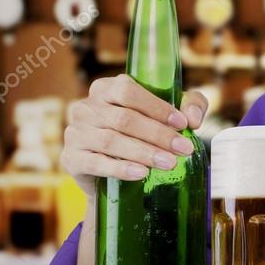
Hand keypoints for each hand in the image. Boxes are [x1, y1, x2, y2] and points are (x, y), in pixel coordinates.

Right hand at [61, 74, 208, 195]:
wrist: (114, 175)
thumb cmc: (145, 135)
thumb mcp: (170, 115)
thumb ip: (189, 105)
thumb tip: (193, 118)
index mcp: (107, 89)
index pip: (128, 91)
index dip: (156, 107)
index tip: (183, 124)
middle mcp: (86, 107)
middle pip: (124, 119)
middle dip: (158, 135)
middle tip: (183, 149)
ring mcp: (75, 133)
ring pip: (112, 141)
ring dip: (144, 153)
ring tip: (170, 163)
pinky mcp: (71, 158)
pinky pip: (96, 162)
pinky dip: (120, 168)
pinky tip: (141, 173)